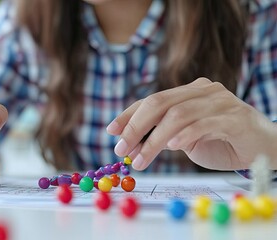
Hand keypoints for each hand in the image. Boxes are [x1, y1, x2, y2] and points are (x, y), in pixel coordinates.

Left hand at [107, 78, 276, 170]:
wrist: (263, 148)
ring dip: (154, 140)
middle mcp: (203, 91)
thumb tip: (131, 144)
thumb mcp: (185, 139)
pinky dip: (184, 135)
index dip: (129, 115)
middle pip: (160, 102)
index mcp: (188, 93)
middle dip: (135, 126)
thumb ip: (162, 137)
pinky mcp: (234, 117)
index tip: (111, 131)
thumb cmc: (222, 142)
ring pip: (177, 115)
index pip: (152, 100)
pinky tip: (172, 147)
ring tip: (140, 160)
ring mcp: (220, 101)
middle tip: (121, 148)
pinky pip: (203, 124)